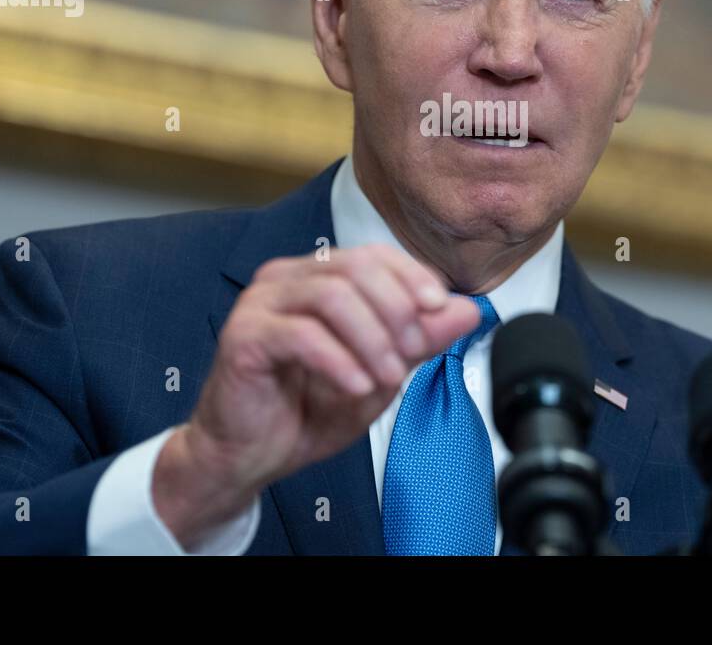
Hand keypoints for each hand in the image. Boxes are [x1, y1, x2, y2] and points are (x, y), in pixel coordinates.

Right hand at [151, 243, 479, 546]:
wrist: (249, 457)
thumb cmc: (305, 411)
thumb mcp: (380, 375)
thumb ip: (420, 341)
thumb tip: (467, 311)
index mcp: (318, 278)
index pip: (374, 255)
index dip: (412, 277)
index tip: (440, 308)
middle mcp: (287, 280)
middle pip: (356, 267)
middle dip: (397, 310)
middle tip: (413, 352)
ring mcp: (261, 304)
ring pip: (332, 296)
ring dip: (372, 338)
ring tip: (387, 377)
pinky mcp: (244, 336)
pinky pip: (301, 334)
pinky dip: (339, 361)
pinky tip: (356, 386)